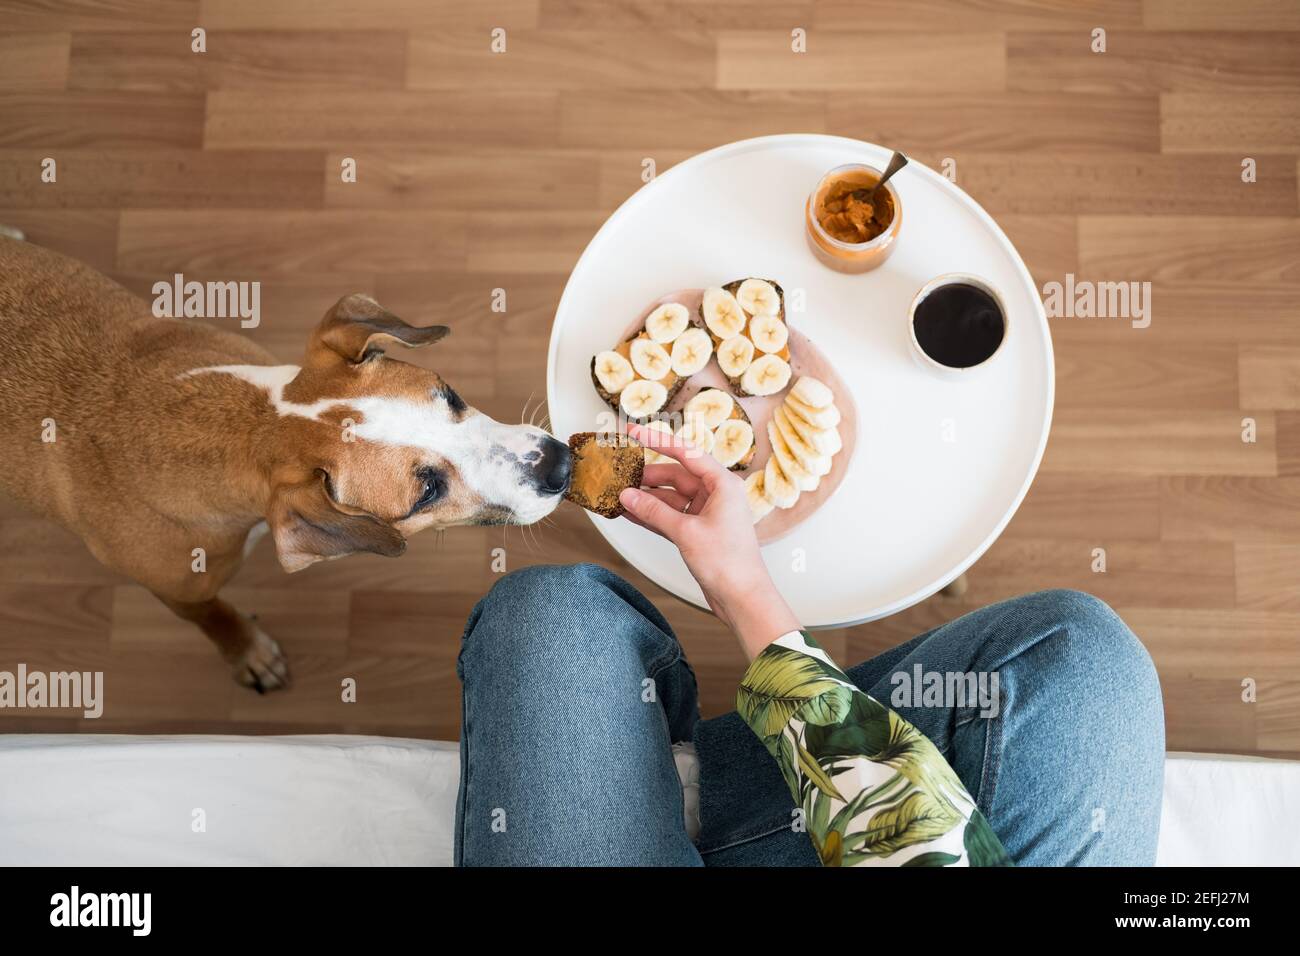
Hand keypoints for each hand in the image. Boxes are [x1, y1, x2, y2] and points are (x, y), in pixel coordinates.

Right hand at [619, 423, 799, 658]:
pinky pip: (671, 515)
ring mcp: (708, 513)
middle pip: (676, 475)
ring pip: (671, 497)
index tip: (634, 431)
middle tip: (621, 476)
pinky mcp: (699, 531)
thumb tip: (628, 496)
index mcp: (723, 484)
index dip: (658, 440)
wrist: (742, 598)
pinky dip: (652, 515)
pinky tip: (630, 513)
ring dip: (647, 498)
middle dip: (648, 477)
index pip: (686, 453)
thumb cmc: (729, 564)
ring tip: (620, 497)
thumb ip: (654, 511)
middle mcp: (717, 495)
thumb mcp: (686, 532)